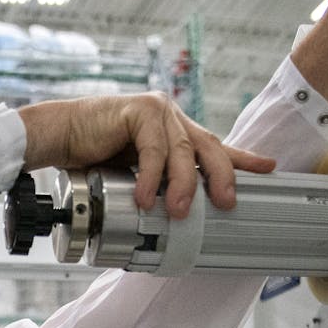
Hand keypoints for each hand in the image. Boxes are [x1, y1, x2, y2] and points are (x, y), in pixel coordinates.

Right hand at [18, 92, 276, 219]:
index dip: (243, 158)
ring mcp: (157, 112)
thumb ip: (159, 186)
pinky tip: (143, 195)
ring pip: (182, 151)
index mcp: (175, 134)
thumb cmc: (92, 158)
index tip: (269, 168)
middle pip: (210, 147)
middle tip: (226, 203)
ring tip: (176, 211)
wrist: (58, 138)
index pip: (215, 146)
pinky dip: (150, 175)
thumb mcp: (135, 175)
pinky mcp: (138, 110)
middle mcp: (171, 120)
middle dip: (222, 177)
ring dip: (182, 184)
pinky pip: (153, 148)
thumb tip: (177, 217)